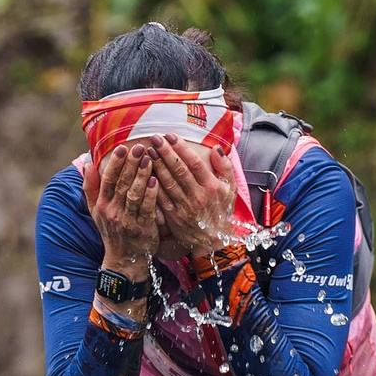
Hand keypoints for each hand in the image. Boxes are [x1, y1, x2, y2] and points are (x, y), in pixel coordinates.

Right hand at [84, 143, 161, 276]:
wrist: (124, 260)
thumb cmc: (111, 231)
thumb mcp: (95, 211)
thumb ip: (90, 187)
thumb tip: (86, 164)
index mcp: (102, 205)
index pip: (107, 180)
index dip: (115, 163)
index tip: (122, 147)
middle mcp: (113, 211)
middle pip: (122, 184)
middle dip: (131, 164)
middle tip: (139, 146)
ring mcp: (128, 220)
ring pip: (134, 194)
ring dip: (142, 175)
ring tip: (149, 158)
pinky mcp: (143, 228)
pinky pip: (147, 208)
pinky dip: (151, 194)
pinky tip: (156, 180)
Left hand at [146, 135, 242, 257]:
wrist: (214, 241)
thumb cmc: (222, 210)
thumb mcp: (230, 188)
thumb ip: (225, 166)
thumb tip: (216, 148)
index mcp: (211, 187)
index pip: (195, 163)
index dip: (182, 148)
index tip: (171, 135)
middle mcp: (198, 196)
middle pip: (179, 171)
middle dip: (165, 153)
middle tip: (154, 138)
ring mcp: (184, 207)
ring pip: (167, 183)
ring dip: (156, 166)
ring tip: (147, 151)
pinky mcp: (173, 217)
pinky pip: (160, 199)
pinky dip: (152, 186)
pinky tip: (144, 173)